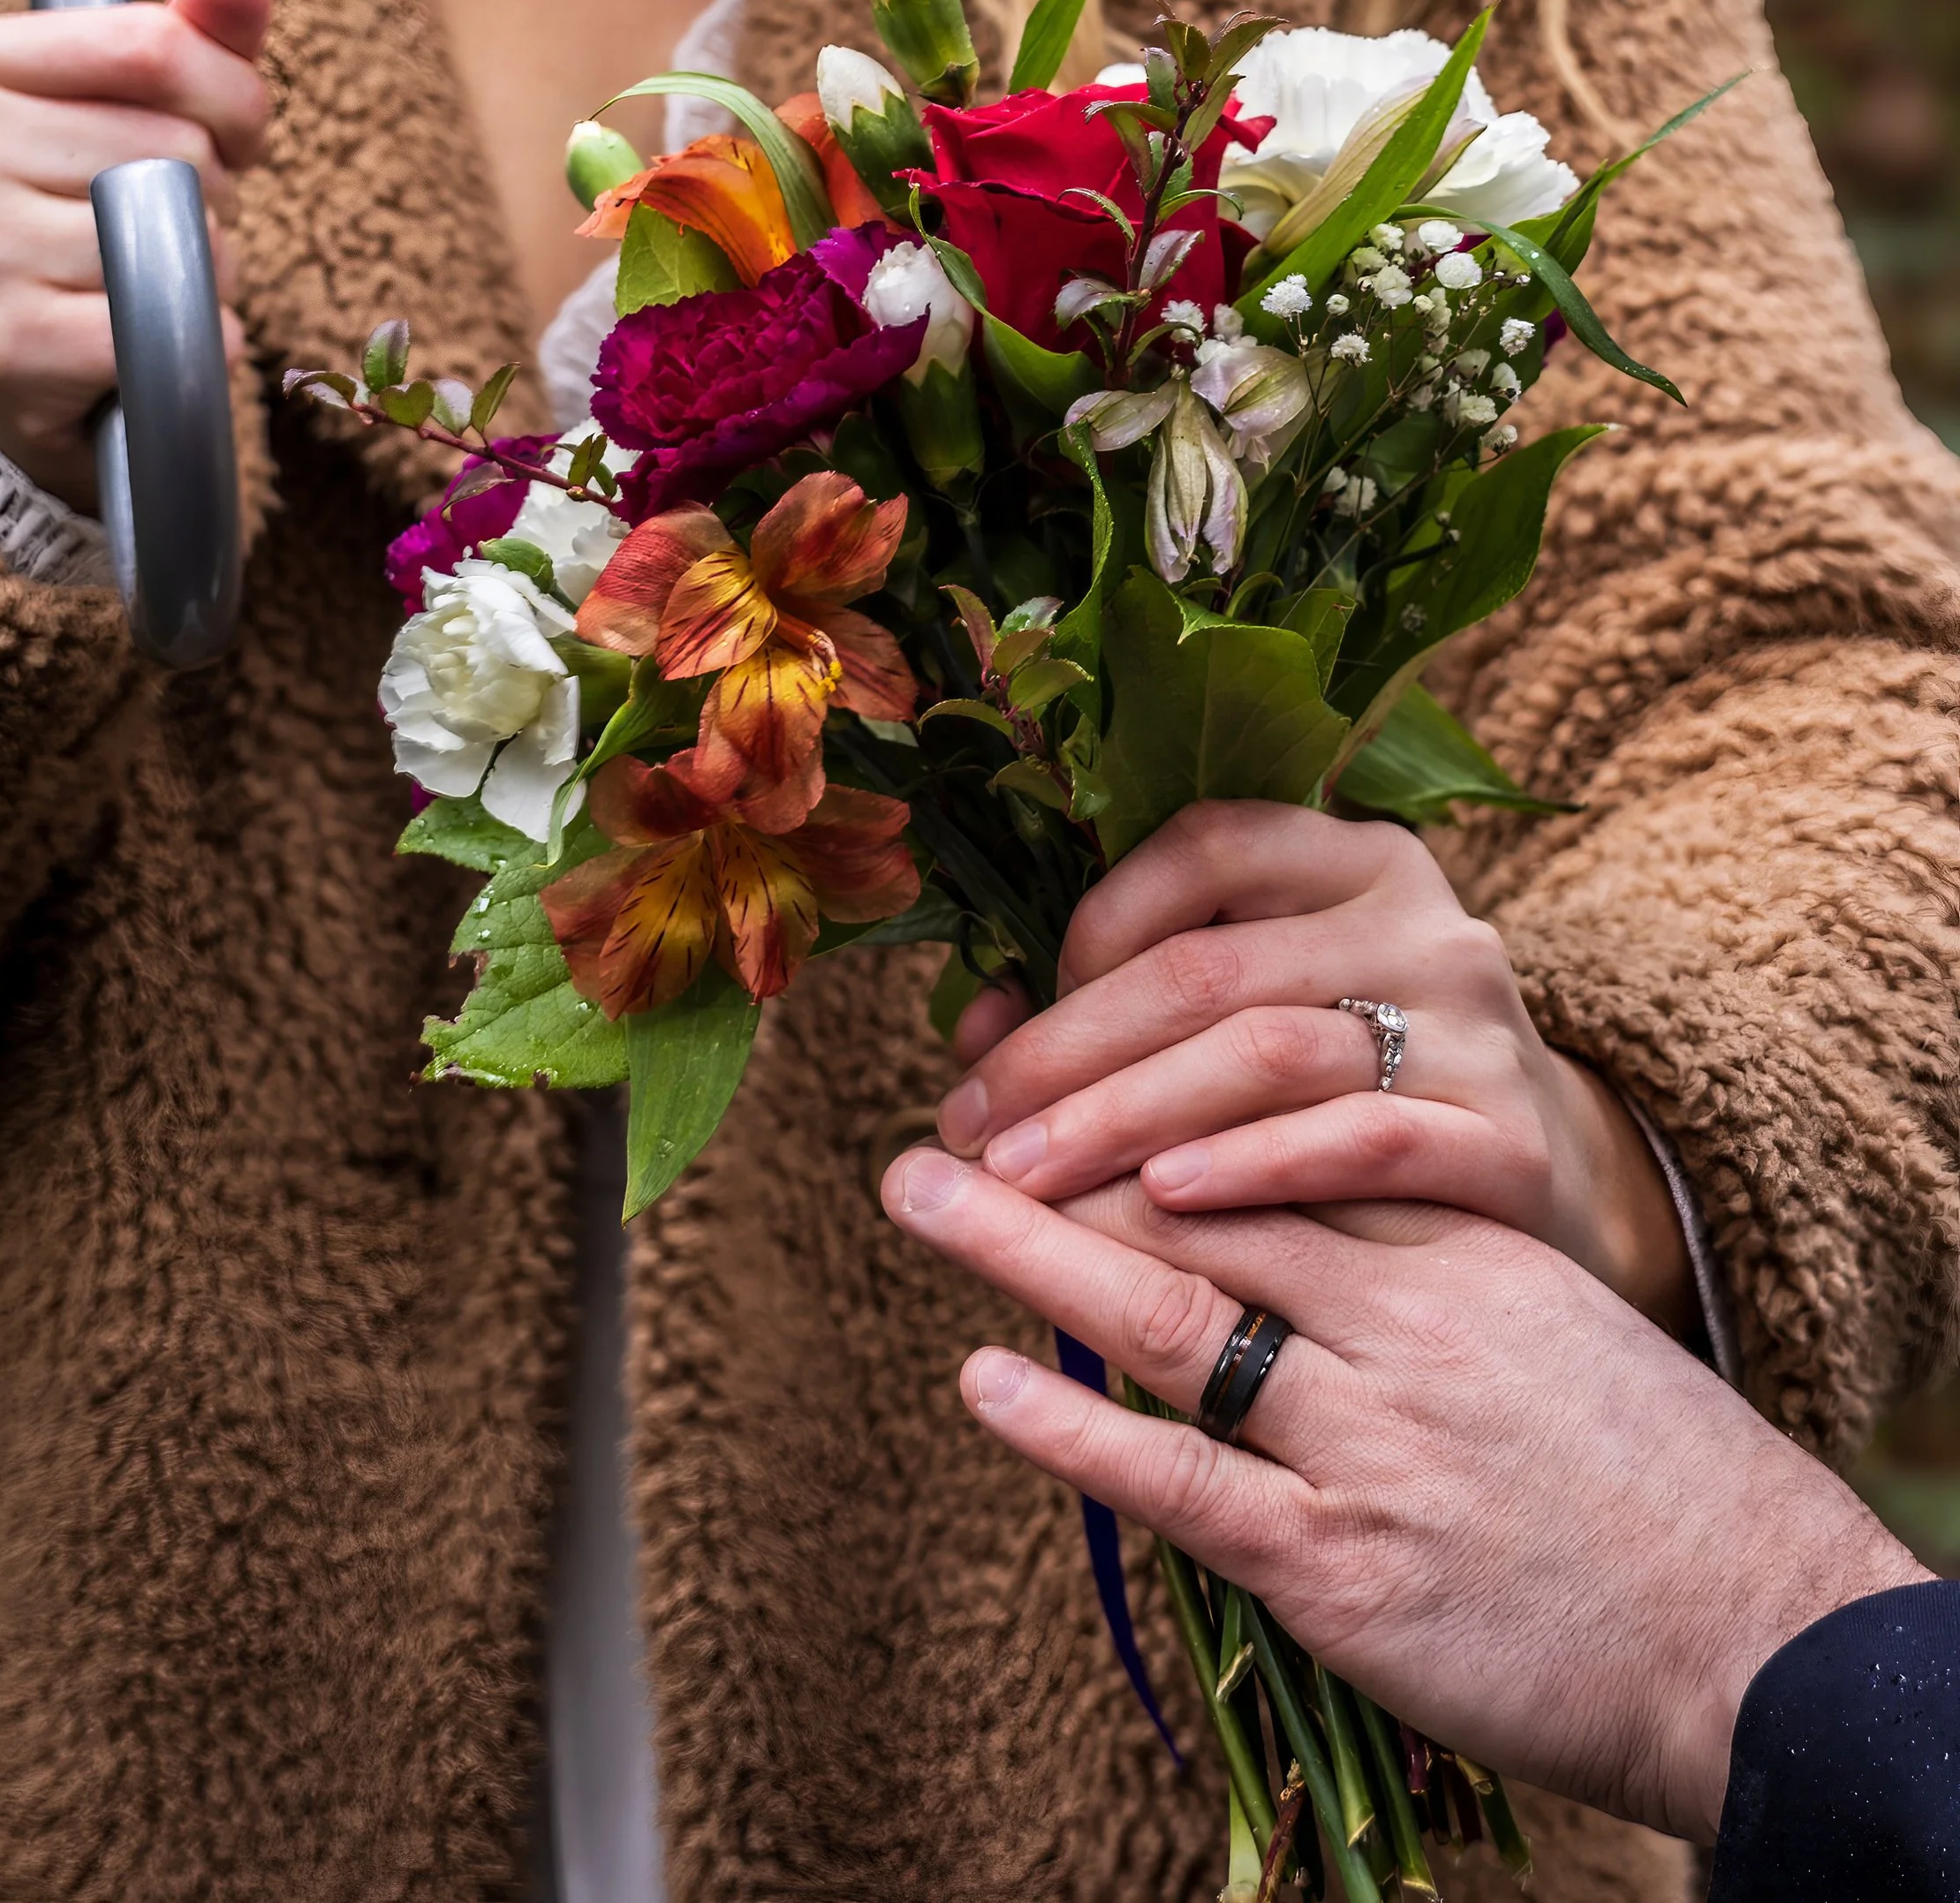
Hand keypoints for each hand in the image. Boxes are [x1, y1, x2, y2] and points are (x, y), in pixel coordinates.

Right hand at [0, 0, 272, 509]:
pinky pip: (161, 326)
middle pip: (174, 147)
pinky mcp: (2, 349)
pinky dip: (193, 339)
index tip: (222, 136)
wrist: (13, 360)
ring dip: (204, 271)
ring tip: (151, 276)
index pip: (154, 46)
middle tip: (168, 220)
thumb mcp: (138, 103)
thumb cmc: (85, 205)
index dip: (230, 100)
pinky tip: (144, 337)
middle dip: (213, 191)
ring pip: (174, 239)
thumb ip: (195, 33)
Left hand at [879, 1153, 1922, 1842]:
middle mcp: (1404, 1315)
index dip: (1136, 1075)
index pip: (1263, 1118)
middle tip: (944, 1097)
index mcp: (1448, 1235)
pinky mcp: (1345, 1565)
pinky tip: (984, 1378)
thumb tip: (1236, 1196)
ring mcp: (1370, 1438)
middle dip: (1056, 1132)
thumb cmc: (1636, 1469)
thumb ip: (1396, 1251)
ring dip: (1024, 1244)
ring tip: (917, 1187)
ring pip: (1173, 1308)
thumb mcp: (1527, 1312)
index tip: (1035, 1040)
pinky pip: (1185, 1480)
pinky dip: (1073, 1430)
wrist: (1755, 1631)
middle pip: (1196, 1185)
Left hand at [936, 804, 1692, 1324]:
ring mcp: (1475, 1025)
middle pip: (1212, 967)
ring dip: (1128, 1118)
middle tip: (975, 1132)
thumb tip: (970, 1031)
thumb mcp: (1258, 1018)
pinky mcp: (1508, 1135)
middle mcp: (1424, 921)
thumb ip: (1126, 1005)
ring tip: (1030, 1183)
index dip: (1087, 926)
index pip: (1204, 846)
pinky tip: (1164, 1199)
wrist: (1536, 1196)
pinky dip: (1250, 1167)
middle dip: (1069, 1054)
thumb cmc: (1349, 1095)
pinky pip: (1361, 1141)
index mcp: (1355, 858)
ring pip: (1270, 1052)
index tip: (999, 1027)